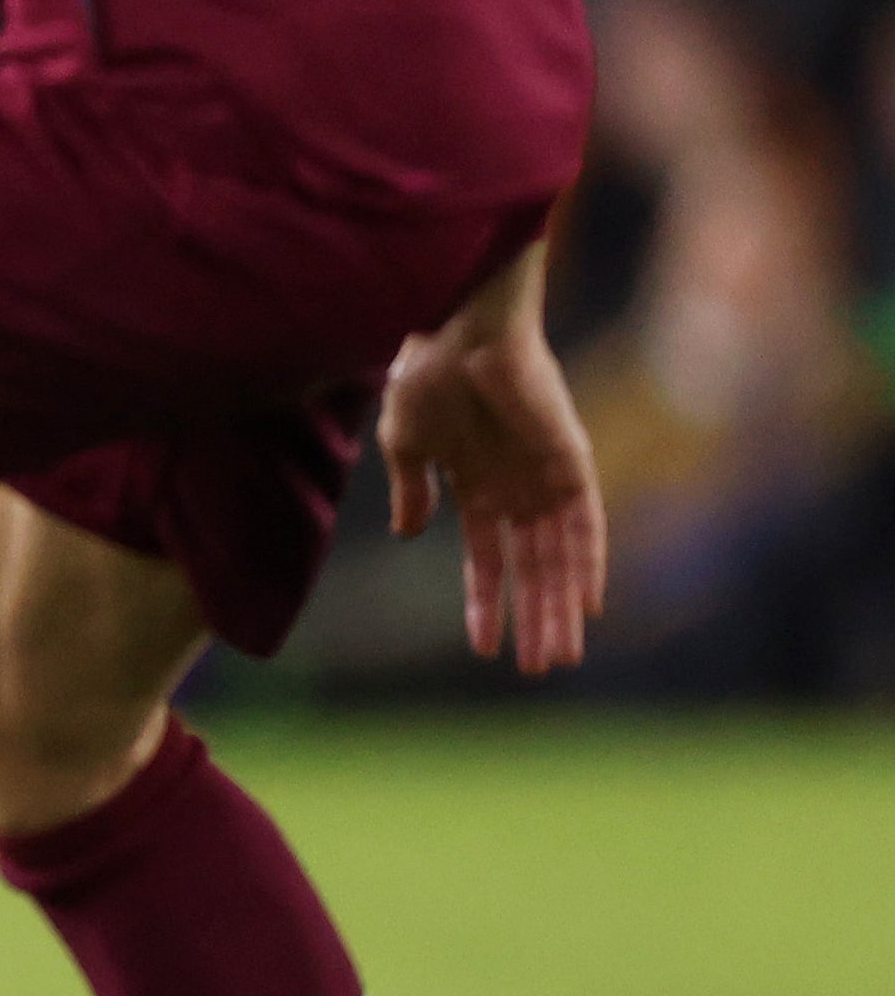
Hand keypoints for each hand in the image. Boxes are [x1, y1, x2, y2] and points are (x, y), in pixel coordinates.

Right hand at [379, 287, 603, 677]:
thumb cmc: (424, 373)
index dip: (486, 603)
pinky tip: (589, 602)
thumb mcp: (405, 441)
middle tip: (539, 667)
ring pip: (561, 557)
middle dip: (534, 618)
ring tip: (561, 652)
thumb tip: (412, 535)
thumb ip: (413, 489)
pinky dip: (590, 562)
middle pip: (533, 569)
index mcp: (477, 486)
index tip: (483, 649)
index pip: (488, 559)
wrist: (457, 329)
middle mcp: (518, 488)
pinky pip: (588, 523)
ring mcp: (547, 477)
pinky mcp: (572, 461)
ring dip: (561, 605)